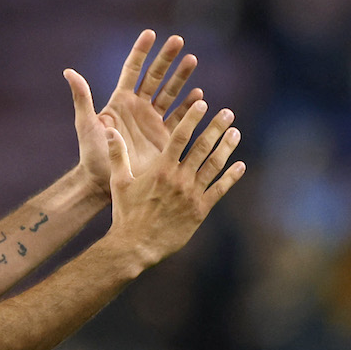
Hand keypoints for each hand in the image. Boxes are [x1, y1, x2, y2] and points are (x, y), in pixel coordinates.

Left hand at [65, 30, 204, 196]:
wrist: (106, 181)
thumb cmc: (92, 153)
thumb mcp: (86, 124)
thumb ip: (82, 97)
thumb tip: (68, 71)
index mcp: (120, 101)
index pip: (132, 70)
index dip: (141, 52)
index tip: (151, 33)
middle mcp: (138, 107)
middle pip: (156, 76)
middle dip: (167, 58)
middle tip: (179, 40)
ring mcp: (153, 121)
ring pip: (171, 92)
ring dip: (182, 77)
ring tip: (192, 60)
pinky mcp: (165, 137)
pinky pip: (180, 117)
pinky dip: (189, 105)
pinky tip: (199, 95)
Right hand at [106, 100, 244, 272]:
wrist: (136, 246)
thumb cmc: (125, 213)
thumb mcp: (118, 181)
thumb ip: (118, 154)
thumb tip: (110, 129)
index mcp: (160, 169)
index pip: (179, 137)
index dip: (192, 118)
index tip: (203, 104)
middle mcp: (179, 178)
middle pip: (202, 147)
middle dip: (216, 127)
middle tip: (228, 112)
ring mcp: (191, 195)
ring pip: (214, 166)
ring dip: (226, 147)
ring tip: (236, 132)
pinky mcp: (200, 211)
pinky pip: (219, 190)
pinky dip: (231, 177)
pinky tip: (240, 166)